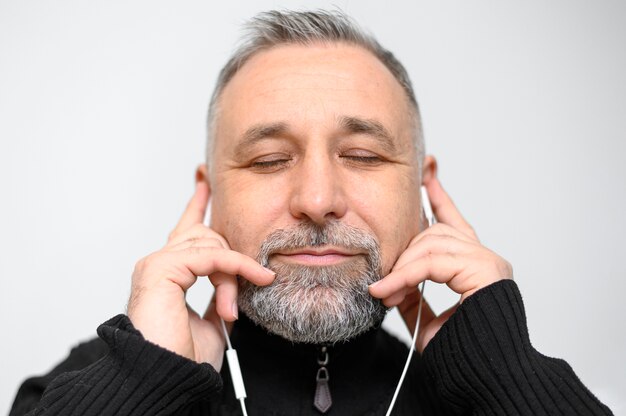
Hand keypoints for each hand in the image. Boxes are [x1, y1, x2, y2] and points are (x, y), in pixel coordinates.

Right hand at [127, 180, 274, 368]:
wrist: (166, 378)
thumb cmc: (183, 357)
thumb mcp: (210, 321)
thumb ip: (218, 295)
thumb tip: (234, 284)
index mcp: (168, 273)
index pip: (185, 229)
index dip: (197, 204)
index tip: (204, 181)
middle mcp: (158, 263)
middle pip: (207, 236)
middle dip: (234, 258)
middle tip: (255, 279)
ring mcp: (157, 264)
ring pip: (212, 246)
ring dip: (234, 275)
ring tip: (231, 309)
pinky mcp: (162, 268)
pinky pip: (214, 256)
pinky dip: (237, 267)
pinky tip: (254, 277)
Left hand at [368, 177, 511, 351]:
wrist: (487, 378)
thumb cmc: (464, 354)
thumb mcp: (427, 319)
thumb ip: (413, 296)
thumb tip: (392, 284)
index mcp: (473, 265)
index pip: (453, 220)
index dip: (438, 196)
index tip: (427, 174)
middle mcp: (484, 258)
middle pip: (434, 231)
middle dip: (403, 250)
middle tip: (382, 282)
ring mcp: (488, 262)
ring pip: (431, 243)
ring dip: (401, 268)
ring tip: (384, 292)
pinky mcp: (485, 270)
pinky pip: (432, 262)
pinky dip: (404, 276)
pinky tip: (388, 291)